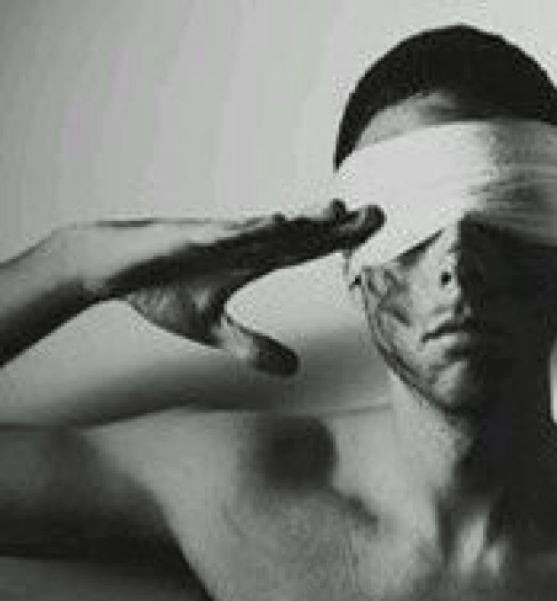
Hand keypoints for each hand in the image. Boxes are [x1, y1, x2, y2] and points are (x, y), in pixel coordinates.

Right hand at [56, 201, 381, 374]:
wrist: (111, 271)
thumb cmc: (163, 289)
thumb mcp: (214, 329)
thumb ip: (253, 346)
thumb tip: (295, 369)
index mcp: (250, 261)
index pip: (305, 249)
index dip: (339, 241)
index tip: (374, 235)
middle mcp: (241, 244)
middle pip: (297, 233)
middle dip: (337, 225)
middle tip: (379, 213)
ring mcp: (216, 238)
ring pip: (265, 227)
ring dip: (300, 219)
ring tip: (336, 209)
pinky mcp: (185, 238)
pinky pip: (220, 233)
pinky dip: (247, 229)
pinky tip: (275, 223)